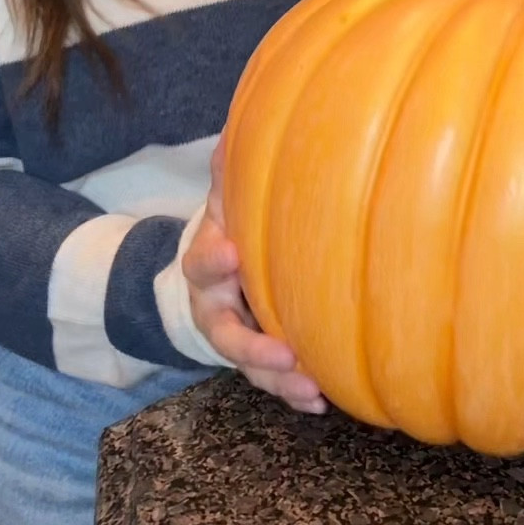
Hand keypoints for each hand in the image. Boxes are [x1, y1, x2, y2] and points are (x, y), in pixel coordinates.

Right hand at [182, 134, 326, 414]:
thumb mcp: (229, 199)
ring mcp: (237, 336)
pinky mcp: (259, 359)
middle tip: (282, 353)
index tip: (232, 253)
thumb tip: (245, 124)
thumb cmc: (234, 229)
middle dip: (251, 347)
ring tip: (310, 389)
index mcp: (208, 263)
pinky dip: (294, 392)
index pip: (202, 262)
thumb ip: (234, 171)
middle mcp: (216, 306)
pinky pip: (273, 380)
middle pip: (223, 333)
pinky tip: (321, 400)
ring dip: (278, 380)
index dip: (213, 260)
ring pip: (250, 367)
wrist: (220, 269)